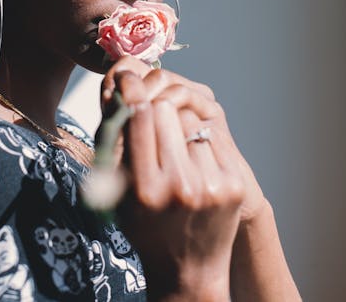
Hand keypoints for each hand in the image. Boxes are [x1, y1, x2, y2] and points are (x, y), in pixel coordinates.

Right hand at [100, 59, 244, 298]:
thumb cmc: (146, 229)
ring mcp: (210, 185)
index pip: (141, 116)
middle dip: (155, 106)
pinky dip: (199, 136)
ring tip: (173, 140)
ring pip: (190, 119)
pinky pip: (211, 136)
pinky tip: (193, 153)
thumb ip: (118, 147)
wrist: (188, 272)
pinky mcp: (233, 185)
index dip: (133, 90)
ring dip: (178, 121)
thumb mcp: (118, 196)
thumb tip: (121, 94)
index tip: (129, 78)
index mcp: (144, 189)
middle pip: (166, 110)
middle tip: (150, 108)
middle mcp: (179, 186)